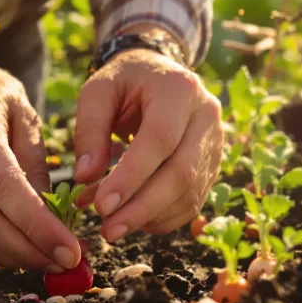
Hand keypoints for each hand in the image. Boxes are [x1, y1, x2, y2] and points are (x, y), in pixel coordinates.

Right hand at [0, 39, 79, 271]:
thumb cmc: (0, 105)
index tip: (71, 248)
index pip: (2, 186)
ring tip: (57, 260)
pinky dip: (3, 255)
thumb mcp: (29, 119)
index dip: (37, 224)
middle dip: (33, 250)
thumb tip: (53, 219)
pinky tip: (31, 253)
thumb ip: (38, 166)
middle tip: (72, 261)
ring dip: (20, 259)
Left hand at [73, 44, 223, 241]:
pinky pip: (193, 201)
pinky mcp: (213, 165)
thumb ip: (89, 130)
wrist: (160, 73)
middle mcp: (207, 116)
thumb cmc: (126, 81)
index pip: (160, 140)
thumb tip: (85, 176)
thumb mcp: (98, 91)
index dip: (132, 176)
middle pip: (182, 173)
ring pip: (190, 193)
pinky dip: (163, 218)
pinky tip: (135, 220)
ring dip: (151, 217)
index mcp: (180, 90)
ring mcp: (215, 143)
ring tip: (113, 227)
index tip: (101, 205)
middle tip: (107, 230)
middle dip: (142, 207)